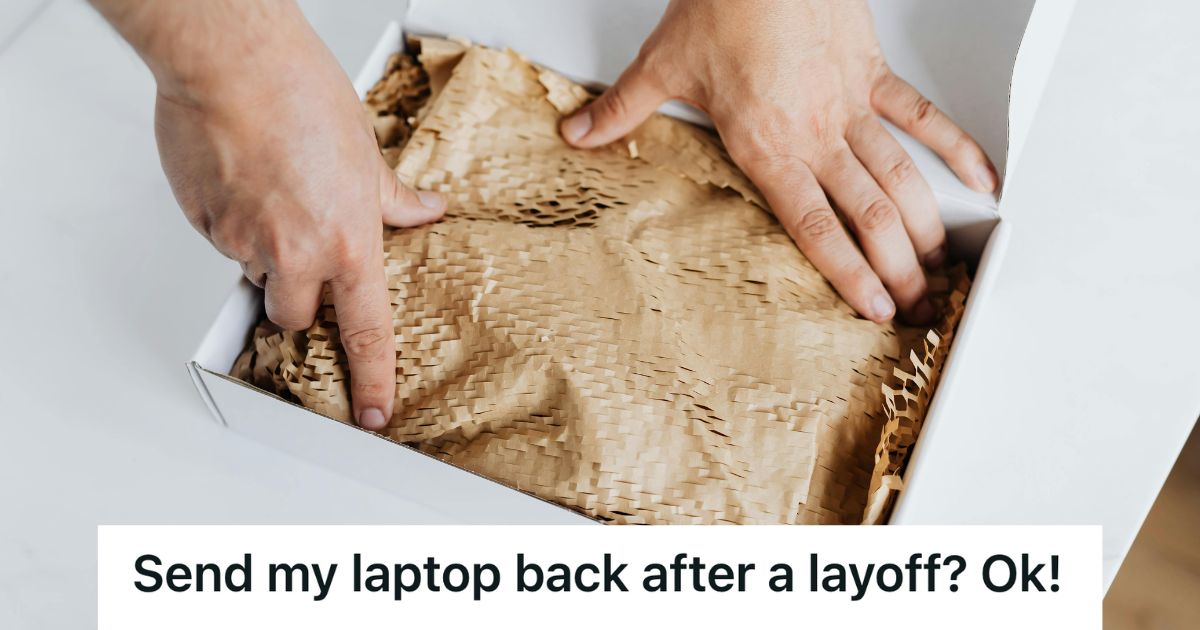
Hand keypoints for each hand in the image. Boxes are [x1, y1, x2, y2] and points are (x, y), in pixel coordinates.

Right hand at [90, 0, 444, 428]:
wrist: (236, 62)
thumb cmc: (303, 96)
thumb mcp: (367, 153)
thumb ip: (393, 198)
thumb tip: (425, 210)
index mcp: (349, 244)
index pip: (367, 332)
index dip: (373, 378)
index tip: (373, 412)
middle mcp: (297, 254)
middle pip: (295, 316)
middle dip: (297, 297)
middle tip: (300, 251)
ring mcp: (244, 243)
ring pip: (254, 275)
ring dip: (263, 252)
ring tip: (271, 192)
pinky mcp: (204, 224)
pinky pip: (219, 241)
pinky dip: (230, 220)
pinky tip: (242, 178)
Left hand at [562, 0, 996, 323]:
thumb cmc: (722, 5)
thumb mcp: (661, 67)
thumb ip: (619, 112)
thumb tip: (578, 134)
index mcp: (768, 147)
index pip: (816, 228)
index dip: (849, 274)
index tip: (873, 307)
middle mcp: (817, 135)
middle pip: (868, 216)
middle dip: (898, 267)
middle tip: (916, 302)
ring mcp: (851, 105)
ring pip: (900, 178)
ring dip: (925, 225)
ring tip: (941, 263)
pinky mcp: (872, 72)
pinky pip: (921, 117)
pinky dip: (955, 147)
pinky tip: (979, 176)